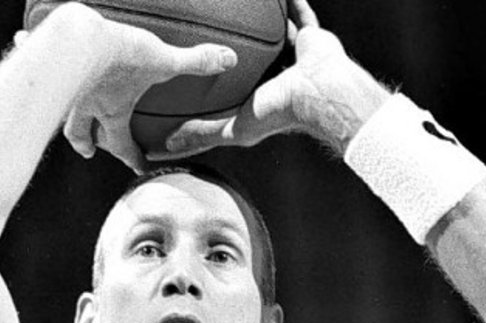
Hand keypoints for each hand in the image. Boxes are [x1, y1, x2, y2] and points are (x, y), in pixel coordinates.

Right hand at [28, 4, 237, 170]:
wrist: (78, 37)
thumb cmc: (120, 53)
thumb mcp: (164, 59)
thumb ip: (196, 61)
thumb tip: (227, 59)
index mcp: (112, 111)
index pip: (121, 144)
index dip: (132, 157)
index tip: (138, 167)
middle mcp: (85, 104)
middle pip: (81, 133)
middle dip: (85, 143)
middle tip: (88, 150)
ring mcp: (63, 87)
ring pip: (57, 107)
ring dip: (57, 109)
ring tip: (53, 108)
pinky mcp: (47, 62)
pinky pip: (36, 61)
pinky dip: (30, 56)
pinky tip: (22, 44)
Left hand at [148, 0, 389, 160]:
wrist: (319, 93)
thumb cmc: (281, 112)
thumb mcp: (233, 128)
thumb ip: (204, 134)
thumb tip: (166, 147)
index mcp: (262, 97)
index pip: (236, 88)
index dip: (219, 80)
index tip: (199, 70)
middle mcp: (280, 77)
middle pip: (255, 60)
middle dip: (240, 50)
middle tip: (218, 35)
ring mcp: (298, 56)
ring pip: (277, 36)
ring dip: (265, 27)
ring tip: (245, 12)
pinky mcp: (313, 38)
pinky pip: (302, 16)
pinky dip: (293, 5)